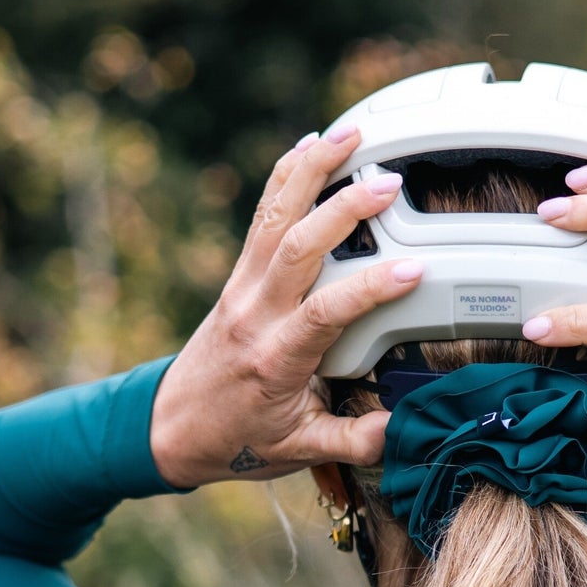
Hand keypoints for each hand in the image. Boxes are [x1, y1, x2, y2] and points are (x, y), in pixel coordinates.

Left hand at [148, 127, 422, 486]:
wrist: (173, 427)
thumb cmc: (238, 439)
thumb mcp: (299, 451)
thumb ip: (355, 441)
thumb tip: (406, 431)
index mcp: (275, 359)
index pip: (326, 313)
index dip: (369, 289)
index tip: (413, 272)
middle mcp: (255, 313)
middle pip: (297, 246)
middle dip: (343, 208)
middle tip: (389, 183)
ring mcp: (243, 287)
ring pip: (275, 215)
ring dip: (312, 168)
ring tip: (351, 134)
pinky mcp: (239, 274)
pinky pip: (263, 214)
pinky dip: (286, 174)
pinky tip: (311, 143)